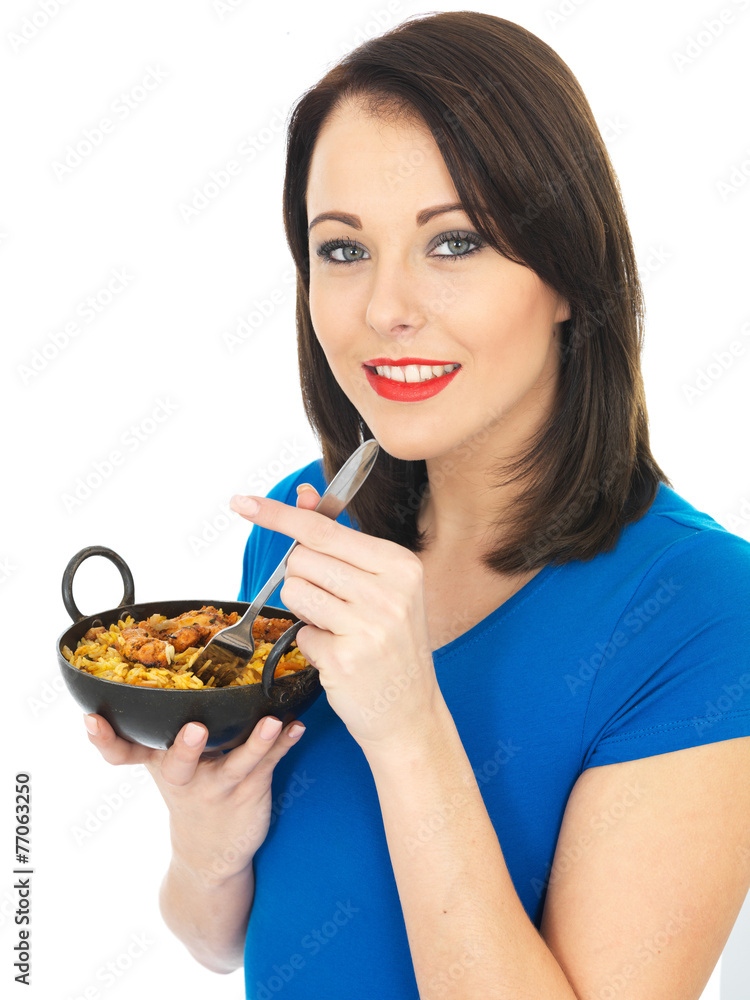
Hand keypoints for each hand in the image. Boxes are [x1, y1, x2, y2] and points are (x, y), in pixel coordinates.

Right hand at [83, 712, 304, 883]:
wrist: (208, 858)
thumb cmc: (187, 793)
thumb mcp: (160, 767)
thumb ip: (144, 735)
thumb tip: (114, 690)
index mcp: (158, 763)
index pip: (121, 751)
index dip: (103, 738)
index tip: (92, 719)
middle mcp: (185, 778)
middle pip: (178, 763)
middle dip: (185, 747)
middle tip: (194, 729)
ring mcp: (218, 788)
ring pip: (236, 764)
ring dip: (256, 742)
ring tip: (271, 722)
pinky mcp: (249, 792)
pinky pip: (268, 765)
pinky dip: (284, 744)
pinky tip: (297, 727)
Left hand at [231, 482, 442, 755]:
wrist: (410, 713)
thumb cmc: (390, 645)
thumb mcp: (379, 587)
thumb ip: (337, 542)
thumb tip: (304, 495)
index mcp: (399, 564)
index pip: (323, 529)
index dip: (279, 515)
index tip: (244, 502)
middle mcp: (389, 589)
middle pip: (302, 559)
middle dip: (303, 579)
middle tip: (335, 606)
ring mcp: (369, 624)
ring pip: (294, 591)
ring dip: (304, 611)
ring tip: (337, 629)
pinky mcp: (346, 657)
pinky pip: (299, 632)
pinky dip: (310, 644)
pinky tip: (339, 656)